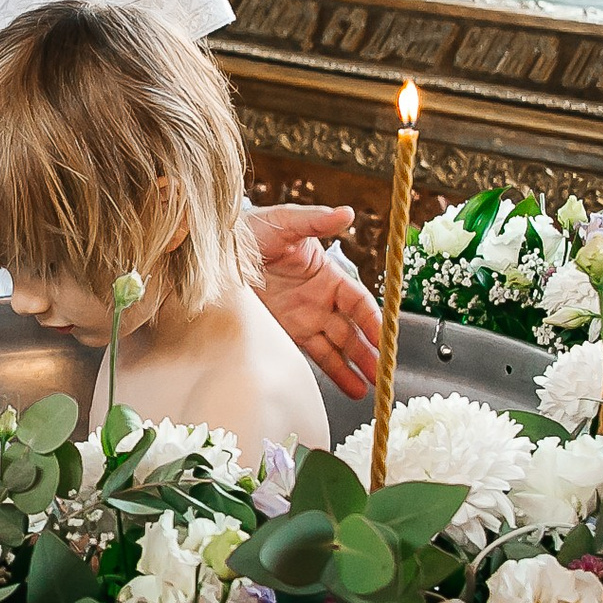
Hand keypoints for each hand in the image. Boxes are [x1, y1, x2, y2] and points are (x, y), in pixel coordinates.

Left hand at [247, 204, 382, 399]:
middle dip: (370, 351)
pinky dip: (334, 371)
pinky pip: (315, 354)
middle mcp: (320, 300)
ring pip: (337, 347)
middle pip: (353, 330)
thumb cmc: (253, 230)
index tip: (386, 338)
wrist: (216, 250)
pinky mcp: (286, 332)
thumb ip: (315, 221)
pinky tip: (350, 386)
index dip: (374, 320)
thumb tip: (346, 212)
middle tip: (385, 373)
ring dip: (355, 366)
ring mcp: (304, 318)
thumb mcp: (284, 222)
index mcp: (327, 275)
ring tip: (371, 389)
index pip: (358, 302)